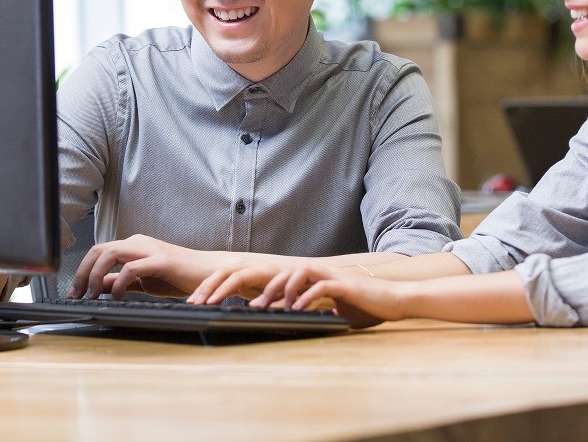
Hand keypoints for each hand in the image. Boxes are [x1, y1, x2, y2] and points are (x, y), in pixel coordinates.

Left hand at [68, 234, 231, 299]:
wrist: (210, 274)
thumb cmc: (181, 277)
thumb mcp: (145, 281)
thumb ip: (124, 282)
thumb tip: (102, 286)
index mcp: (134, 246)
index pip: (99, 252)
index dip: (83, 271)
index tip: (74, 292)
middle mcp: (139, 243)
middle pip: (99, 250)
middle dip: (83, 273)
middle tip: (77, 295)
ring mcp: (150, 249)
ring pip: (110, 253)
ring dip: (96, 275)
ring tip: (93, 295)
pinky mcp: (161, 260)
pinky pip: (131, 268)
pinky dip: (119, 283)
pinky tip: (118, 297)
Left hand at [189, 263, 401, 328]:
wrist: (388, 299)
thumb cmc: (352, 307)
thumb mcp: (313, 309)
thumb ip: (289, 308)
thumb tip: (262, 316)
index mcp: (289, 277)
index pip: (249, 275)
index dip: (221, 286)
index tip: (199, 302)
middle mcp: (300, 271)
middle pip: (258, 270)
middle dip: (230, 285)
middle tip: (209, 302)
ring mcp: (320, 275)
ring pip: (287, 276)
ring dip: (270, 292)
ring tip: (254, 308)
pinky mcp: (340, 283)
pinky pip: (318, 286)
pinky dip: (304, 296)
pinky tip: (293, 308)